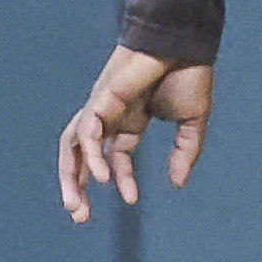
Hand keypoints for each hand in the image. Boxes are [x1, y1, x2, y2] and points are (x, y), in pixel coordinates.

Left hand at [58, 48, 211, 222]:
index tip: (132, 200)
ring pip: (72, 146)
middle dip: (77, 187)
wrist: (185, 44)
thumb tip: (177, 184)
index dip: (123, 180)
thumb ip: (184, 152)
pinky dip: (90, 156)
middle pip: (81, 156)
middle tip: (79, 217)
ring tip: (75, 205)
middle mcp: (109, 116)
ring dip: (70, 176)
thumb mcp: (192, 122)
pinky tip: (102, 178)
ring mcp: (101, 107)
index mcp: (129, 121)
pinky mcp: (101, 100)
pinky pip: (87, 133)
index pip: (117, 157)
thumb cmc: (189, 74)